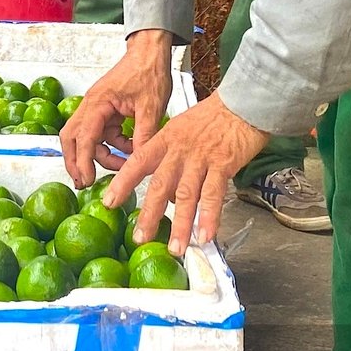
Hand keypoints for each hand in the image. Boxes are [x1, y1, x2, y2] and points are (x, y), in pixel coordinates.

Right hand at [62, 29, 174, 185]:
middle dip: (76, 161)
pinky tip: (129, 148)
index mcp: (98, 102)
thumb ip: (144, 135)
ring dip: (99, 154)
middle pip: (72, 138)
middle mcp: (91, 105)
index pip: (84, 138)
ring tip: (119, 166)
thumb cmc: (149, 71)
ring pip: (86, 137)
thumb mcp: (151, 107)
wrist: (150, 52)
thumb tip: (140, 162)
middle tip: (84, 182)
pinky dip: (112, 145)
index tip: (87, 180)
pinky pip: (101, 133)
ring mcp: (97, 108)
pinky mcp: (105, 110)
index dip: (84, 162)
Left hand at [103, 93, 269, 254]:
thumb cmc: (213, 117)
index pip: (138, 161)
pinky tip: (206, 234)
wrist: (242, 103)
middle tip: (140, 238)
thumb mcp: (182, 129)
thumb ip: (171, 158)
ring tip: (176, 247)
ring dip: (181, 224)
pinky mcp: (223, 164)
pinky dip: (210, 216)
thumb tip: (167, 194)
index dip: (122, 182)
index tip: (108, 202)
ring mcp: (201, 158)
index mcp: (166, 139)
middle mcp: (180, 150)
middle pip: (159, 185)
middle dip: (149, 214)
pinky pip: (214, 194)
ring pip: (186, 195)